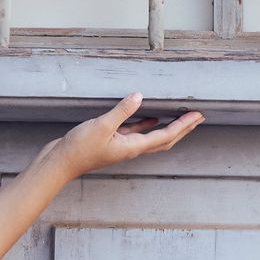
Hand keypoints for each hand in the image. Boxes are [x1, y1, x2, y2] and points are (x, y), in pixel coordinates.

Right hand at [48, 92, 201, 183]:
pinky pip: (136, 132)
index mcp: (133, 147)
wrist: (61, 162)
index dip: (183, 126)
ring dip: (169, 127)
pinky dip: (147, 124)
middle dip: (183, 129)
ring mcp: (123, 145)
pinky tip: (151, 115)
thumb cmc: (79, 148)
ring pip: (153, 136)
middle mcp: (132, 149)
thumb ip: (122, 111)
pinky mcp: (113, 141)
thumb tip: (139, 96)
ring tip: (182, 115)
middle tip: (198, 117)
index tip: (198, 116)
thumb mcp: (101, 126)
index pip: (165, 136)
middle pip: (165, 139)